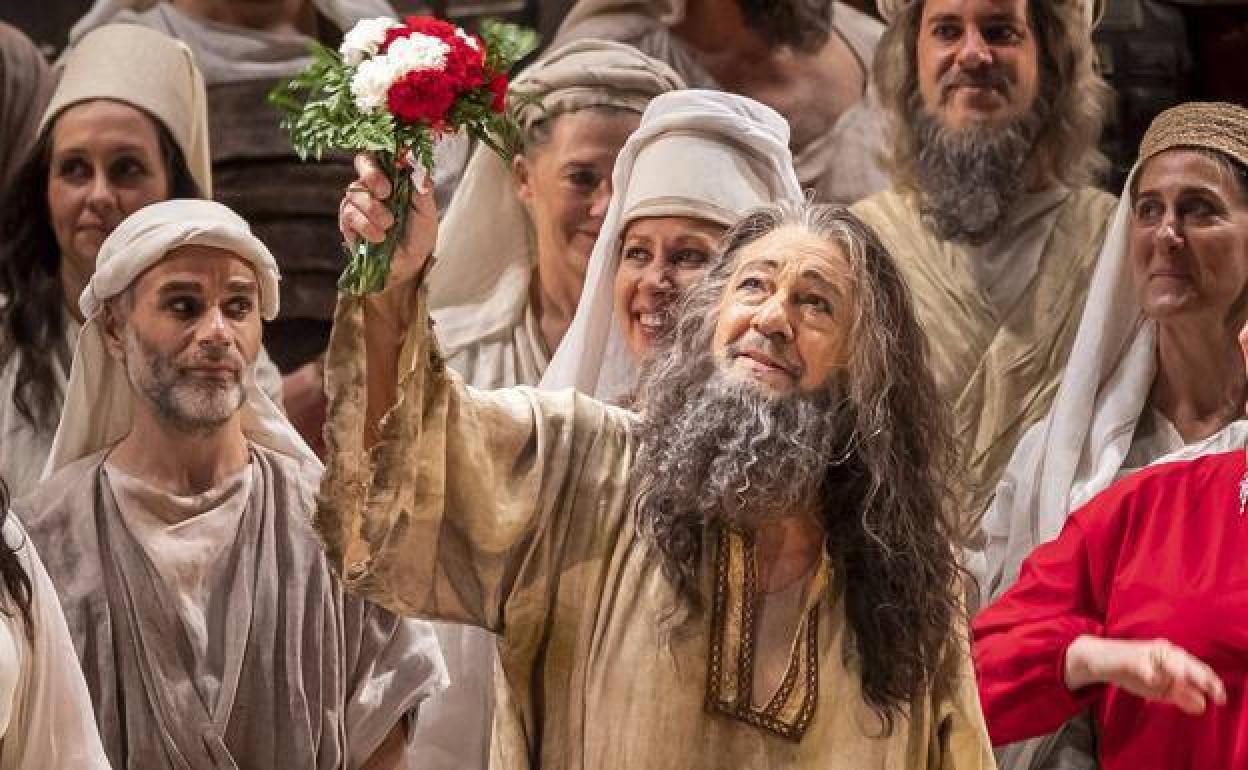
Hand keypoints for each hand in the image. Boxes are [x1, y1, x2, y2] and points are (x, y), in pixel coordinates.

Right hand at [339, 153, 438, 290]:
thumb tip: (420, 170)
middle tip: (386, 194)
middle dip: (373, 177)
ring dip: (373, 210)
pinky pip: (349, 216)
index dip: (384, 156)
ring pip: (354, 193)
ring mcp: (357, 203)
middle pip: (362, 165)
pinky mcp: (348, 223)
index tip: (393, 168)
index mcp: (391, 176)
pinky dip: (366, 226)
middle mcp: (371, 185)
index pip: (380, 154)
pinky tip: (379, 237)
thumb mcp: (427, 211)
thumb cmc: (418, 234)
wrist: (411, 264)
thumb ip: (423, 190)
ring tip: (389, 225)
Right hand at [1064, 636, 1226, 714]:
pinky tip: (1151, 677)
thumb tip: (1202, 705)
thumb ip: (1179, 695)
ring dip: (1176, 671)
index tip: (1221, 698)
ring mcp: (1144, 653)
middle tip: (1211, 691)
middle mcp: (1161, 651)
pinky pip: (1140, 664)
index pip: (1196, 667)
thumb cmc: (1129, 671)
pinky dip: (1146, 670)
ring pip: (1166, 661)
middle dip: (1199, 676)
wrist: (1097, 659)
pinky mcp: (1127, 658)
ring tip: (1185, 681)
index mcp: (1171, 657)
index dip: (1210, 681)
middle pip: (1186, 662)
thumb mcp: (1157, 687)